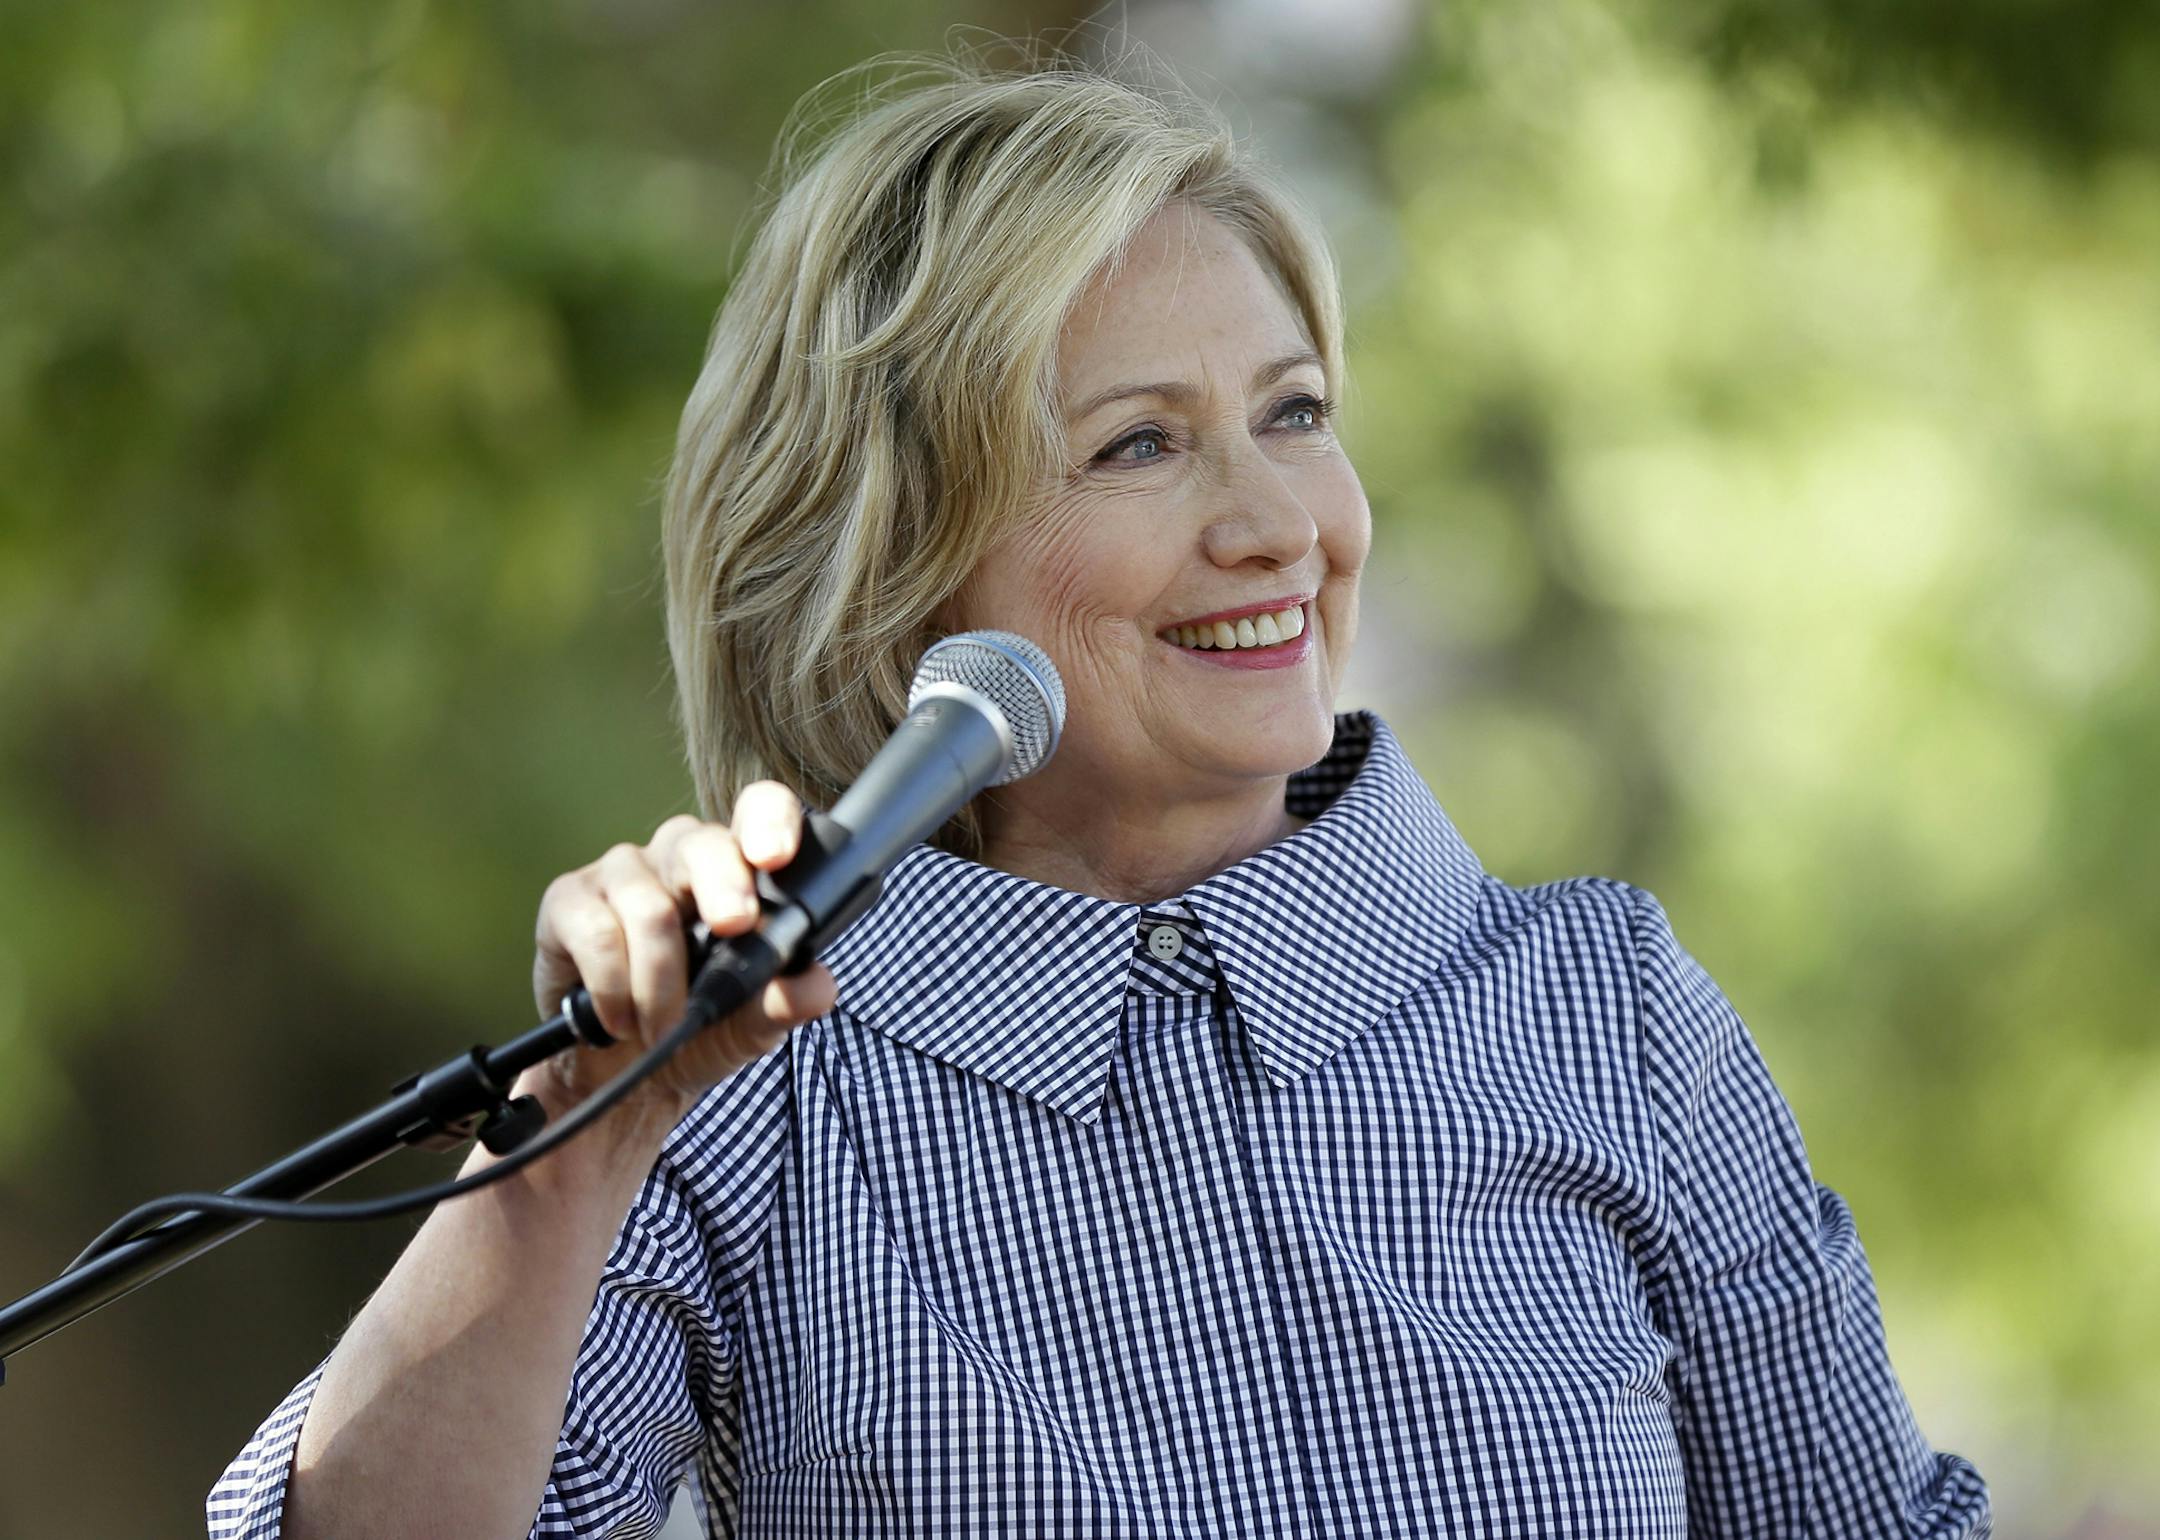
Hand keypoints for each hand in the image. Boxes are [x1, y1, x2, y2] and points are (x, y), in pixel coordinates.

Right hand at [526, 782, 837, 1118]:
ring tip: (662, 1026)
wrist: (626, 1075)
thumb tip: (819, 985)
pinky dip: (614, 988)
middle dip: (724, 887)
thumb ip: (784, 1002)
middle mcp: (680, 856)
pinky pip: (596, 932)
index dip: (769, 821)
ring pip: (649, 906)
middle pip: (701, 844)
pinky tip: (619, 1019)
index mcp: (737, 868)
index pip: (759, 811)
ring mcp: (623, 873)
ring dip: (660, 984)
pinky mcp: (569, 899)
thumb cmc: (698, 1028)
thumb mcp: (750, 1026)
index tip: (775, 857)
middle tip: (734, 928)